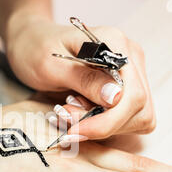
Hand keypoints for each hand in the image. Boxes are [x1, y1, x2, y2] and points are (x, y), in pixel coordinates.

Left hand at [6, 16, 154, 138]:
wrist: (32, 42)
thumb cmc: (36, 48)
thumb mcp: (50, 65)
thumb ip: (84, 79)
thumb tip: (116, 96)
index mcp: (116, 44)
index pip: (133, 94)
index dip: (108, 121)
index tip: (76, 129)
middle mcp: (131, 57)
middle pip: (139, 109)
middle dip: (102, 124)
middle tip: (66, 115)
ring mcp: (131, 73)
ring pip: (136, 118)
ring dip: (102, 124)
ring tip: (69, 111)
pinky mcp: (125, 88)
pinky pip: (126, 118)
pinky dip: (103, 123)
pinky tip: (80, 112)